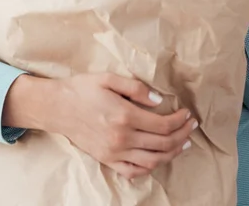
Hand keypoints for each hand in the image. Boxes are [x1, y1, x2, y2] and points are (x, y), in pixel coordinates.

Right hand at [3, 73, 196, 180]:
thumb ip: (136, 88)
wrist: (57, 107)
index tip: (188, 114)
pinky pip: (135, 171)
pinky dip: (151, 167)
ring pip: (153, 160)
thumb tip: (159, 101)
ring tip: (182, 143)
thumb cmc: (82, 89)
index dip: (180, 120)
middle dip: (182, 135)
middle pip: (163, 143)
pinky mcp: (107, 160)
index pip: (163, 124)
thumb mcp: (108, 78)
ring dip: (172, 153)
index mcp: (125, 115)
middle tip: (191, 126)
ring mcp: (115, 152)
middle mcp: (122, 137)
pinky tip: (159, 158)